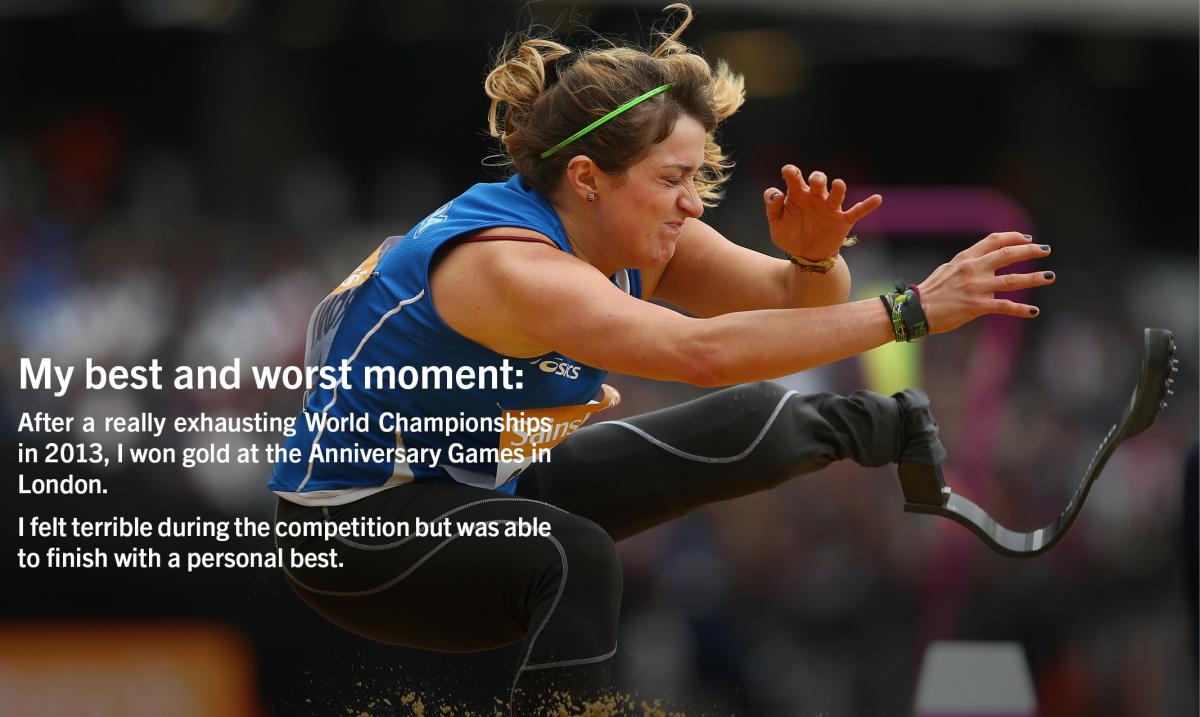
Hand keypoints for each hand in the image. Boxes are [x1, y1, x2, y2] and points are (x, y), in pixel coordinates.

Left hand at [763, 165, 882, 259]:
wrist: (805, 256)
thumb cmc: (790, 235)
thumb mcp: (776, 223)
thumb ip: (773, 207)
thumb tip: (777, 193)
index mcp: (797, 194)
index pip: (795, 178)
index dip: (792, 172)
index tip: (788, 171)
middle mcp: (815, 197)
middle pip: (819, 181)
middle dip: (818, 178)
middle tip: (815, 182)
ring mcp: (830, 208)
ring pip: (837, 193)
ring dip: (839, 188)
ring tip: (838, 184)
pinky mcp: (842, 221)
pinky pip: (857, 212)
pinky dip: (867, 206)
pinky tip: (877, 199)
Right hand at [917, 232, 1054, 333]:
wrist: (917, 310)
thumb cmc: (931, 291)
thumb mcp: (948, 269)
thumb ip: (968, 264)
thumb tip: (986, 263)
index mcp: (966, 258)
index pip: (994, 240)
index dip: (1013, 237)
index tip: (1028, 238)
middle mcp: (973, 269)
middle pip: (1007, 255)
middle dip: (1030, 251)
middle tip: (1045, 250)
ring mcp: (976, 288)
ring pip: (1012, 280)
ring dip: (1034, 278)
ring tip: (1049, 277)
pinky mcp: (977, 306)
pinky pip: (1005, 306)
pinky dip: (1021, 309)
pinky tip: (1034, 311)